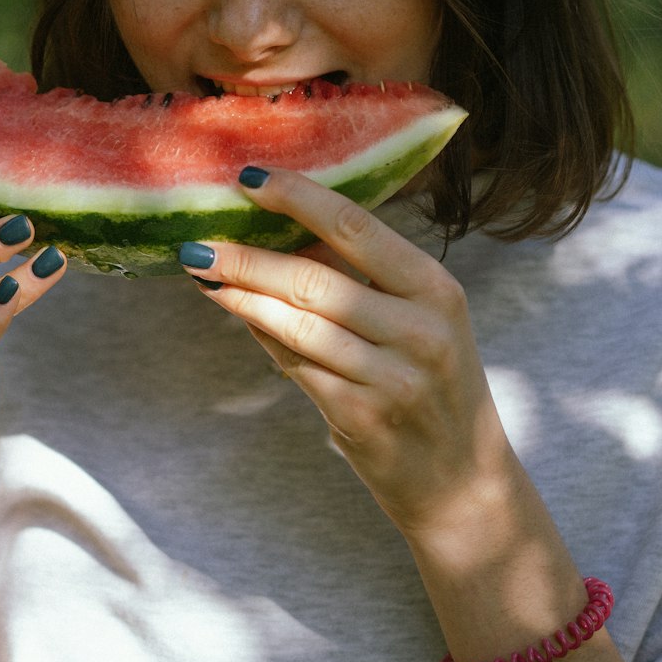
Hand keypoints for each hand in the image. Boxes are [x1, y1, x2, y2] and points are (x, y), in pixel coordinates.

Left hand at [180, 168, 514, 541]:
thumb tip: (274, 235)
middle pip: (315, 280)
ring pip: (297, 325)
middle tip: (199, 241)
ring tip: (203, 274)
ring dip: (241, 298)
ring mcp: (393, 378)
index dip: (299, 198)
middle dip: (248, 258)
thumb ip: (360, 281)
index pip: (357, 228)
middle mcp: (421, 330)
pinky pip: (296, 368)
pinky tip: (240, 318)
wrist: (463, 482)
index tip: (249, 179)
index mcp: (435, 289)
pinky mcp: (363, 418)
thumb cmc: (431, 384)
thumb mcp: (418, 321)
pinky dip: (264, 339)